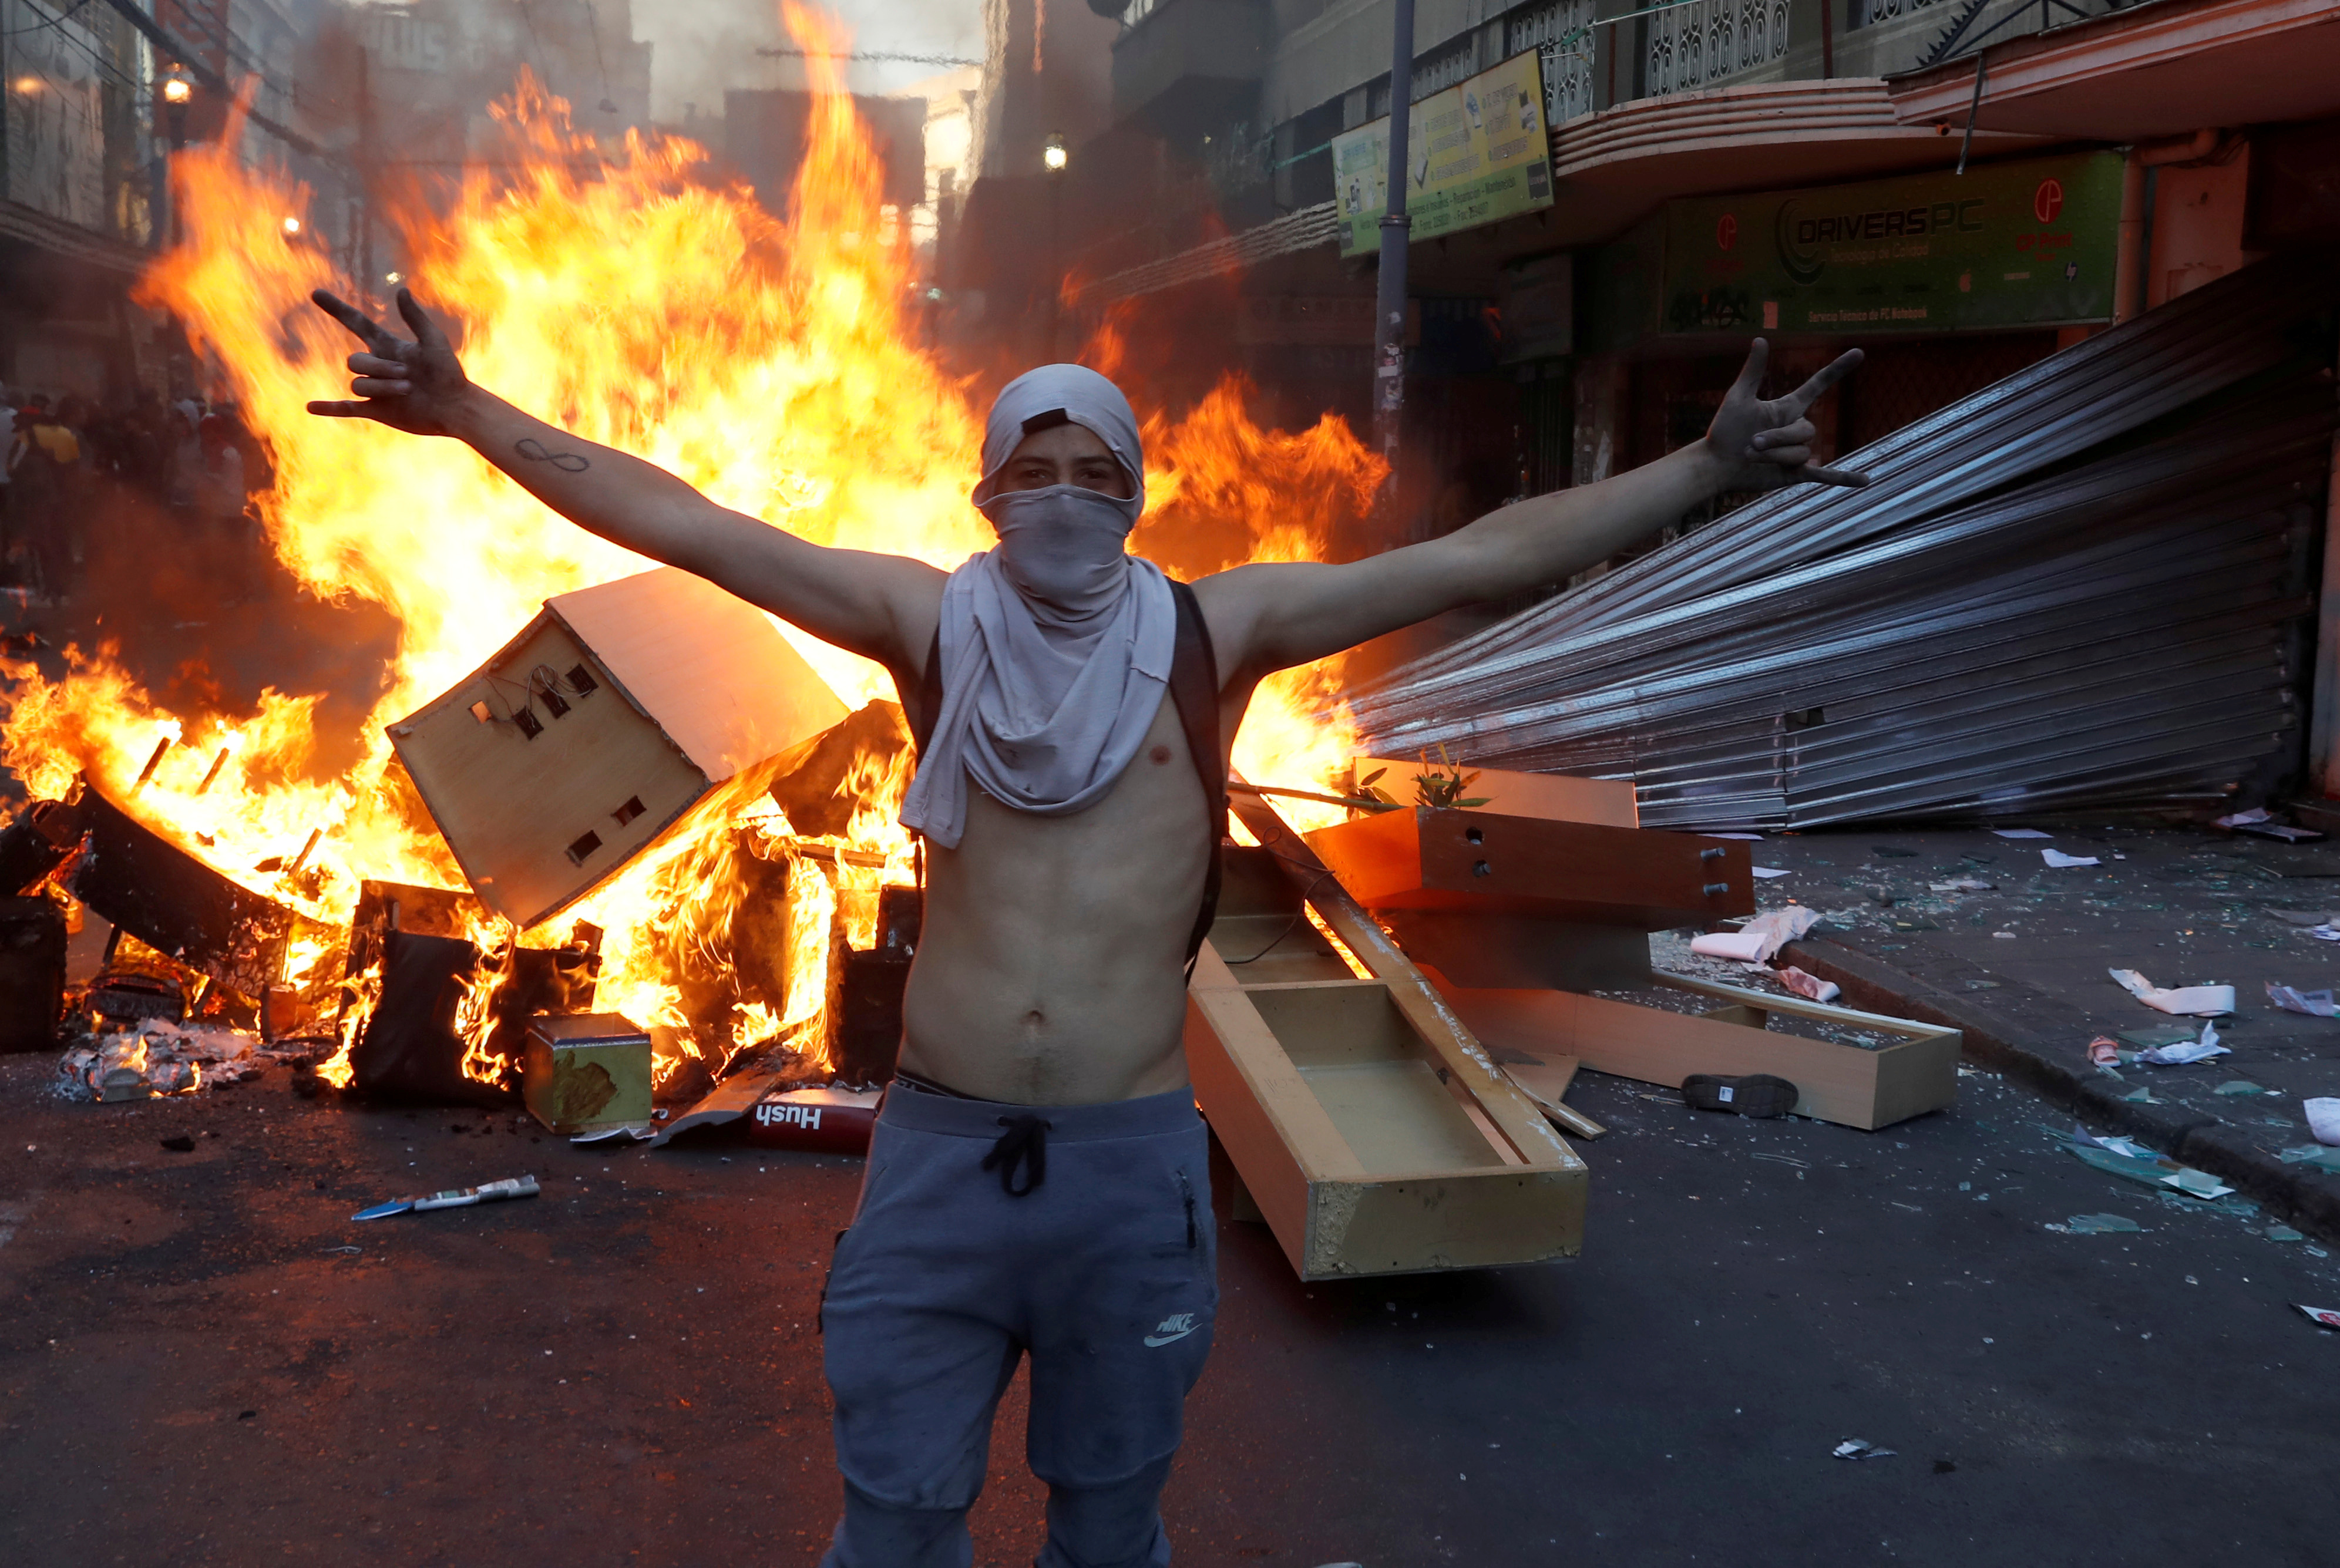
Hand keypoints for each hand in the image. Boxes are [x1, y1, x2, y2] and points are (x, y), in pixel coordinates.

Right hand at [305, 286, 472, 436]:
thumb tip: (401, 289)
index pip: (356, 323)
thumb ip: (415, 317)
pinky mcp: (378, 410)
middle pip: (355, 362)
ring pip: (358, 384)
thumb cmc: (449, 373)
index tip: (316, 293)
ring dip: (382, 387)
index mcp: (388, 346)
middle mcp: (378, 366)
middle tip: (408, 376)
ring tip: (409, 391)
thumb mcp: (433, 341)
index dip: (337, 309)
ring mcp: (376, 389)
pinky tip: (309, 408)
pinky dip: (329, 408)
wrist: (456, 408)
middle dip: (379, 368)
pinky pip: (346, 408)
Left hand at [1704, 339, 1866, 489]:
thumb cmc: (1724, 431)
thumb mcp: (1738, 398)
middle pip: (1805, 431)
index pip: (1818, 385)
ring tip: (1750, 457)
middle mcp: (1795, 428)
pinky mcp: (1794, 474)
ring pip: (1801, 453)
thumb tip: (1760, 338)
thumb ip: (1753, 371)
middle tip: (1751, 443)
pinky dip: (1844, 478)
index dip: (1837, 369)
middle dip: (1777, 439)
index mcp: (1787, 408)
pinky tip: (1865, 481)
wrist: (1715, 465)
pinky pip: (1824, 475)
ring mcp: (1797, 452)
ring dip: (1774, 457)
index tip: (1859, 353)